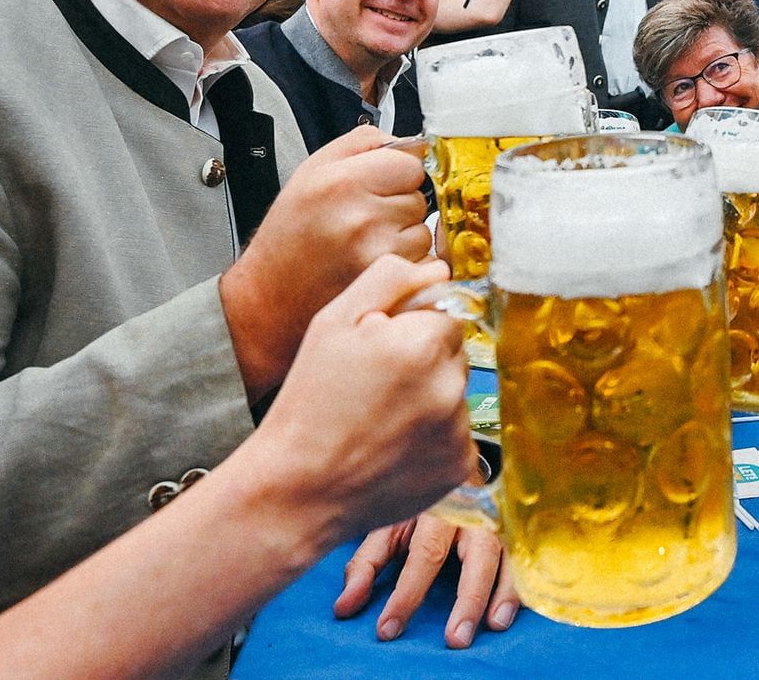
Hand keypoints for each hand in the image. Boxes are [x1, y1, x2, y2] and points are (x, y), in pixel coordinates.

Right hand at [220, 126, 433, 400]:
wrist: (271, 296)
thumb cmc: (291, 234)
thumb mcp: (312, 172)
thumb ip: (363, 145)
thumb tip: (410, 142)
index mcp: (342, 182)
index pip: (410, 163)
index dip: (395, 174)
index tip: (375, 186)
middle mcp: (361, 216)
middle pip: (419, 196)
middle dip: (397, 204)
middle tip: (361, 219)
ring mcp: (377, 251)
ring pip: (423, 230)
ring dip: (403, 235)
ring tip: (364, 243)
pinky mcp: (388, 280)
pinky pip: (423, 260)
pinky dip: (406, 262)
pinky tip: (372, 263)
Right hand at [242, 255, 471, 545]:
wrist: (297, 489)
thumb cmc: (309, 404)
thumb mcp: (332, 323)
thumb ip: (389, 281)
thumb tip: (437, 269)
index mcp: (424, 342)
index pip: (445, 312)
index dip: (410, 328)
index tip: (379, 352)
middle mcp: (451, 385)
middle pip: (455, 353)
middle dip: (424, 361)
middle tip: (375, 386)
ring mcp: (459, 429)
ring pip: (456, 393)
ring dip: (430, 398)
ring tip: (380, 419)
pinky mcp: (461, 465)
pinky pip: (458, 435)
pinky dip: (434, 437)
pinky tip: (394, 445)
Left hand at [334, 515, 520, 647]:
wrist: (454, 464)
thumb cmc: (418, 506)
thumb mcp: (388, 526)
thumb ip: (366, 565)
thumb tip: (344, 609)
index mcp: (438, 508)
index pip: (424, 554)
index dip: (406, 594)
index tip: (388, 629)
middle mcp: (475, 513)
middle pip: (477, 555)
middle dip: (467, 599)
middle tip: (455, 639)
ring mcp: (502, 522)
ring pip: (510, 556)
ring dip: (505, 593)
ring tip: (495, 625)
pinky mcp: (519, 532)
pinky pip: (527, 559)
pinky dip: (524, 585)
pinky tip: (515, 610)